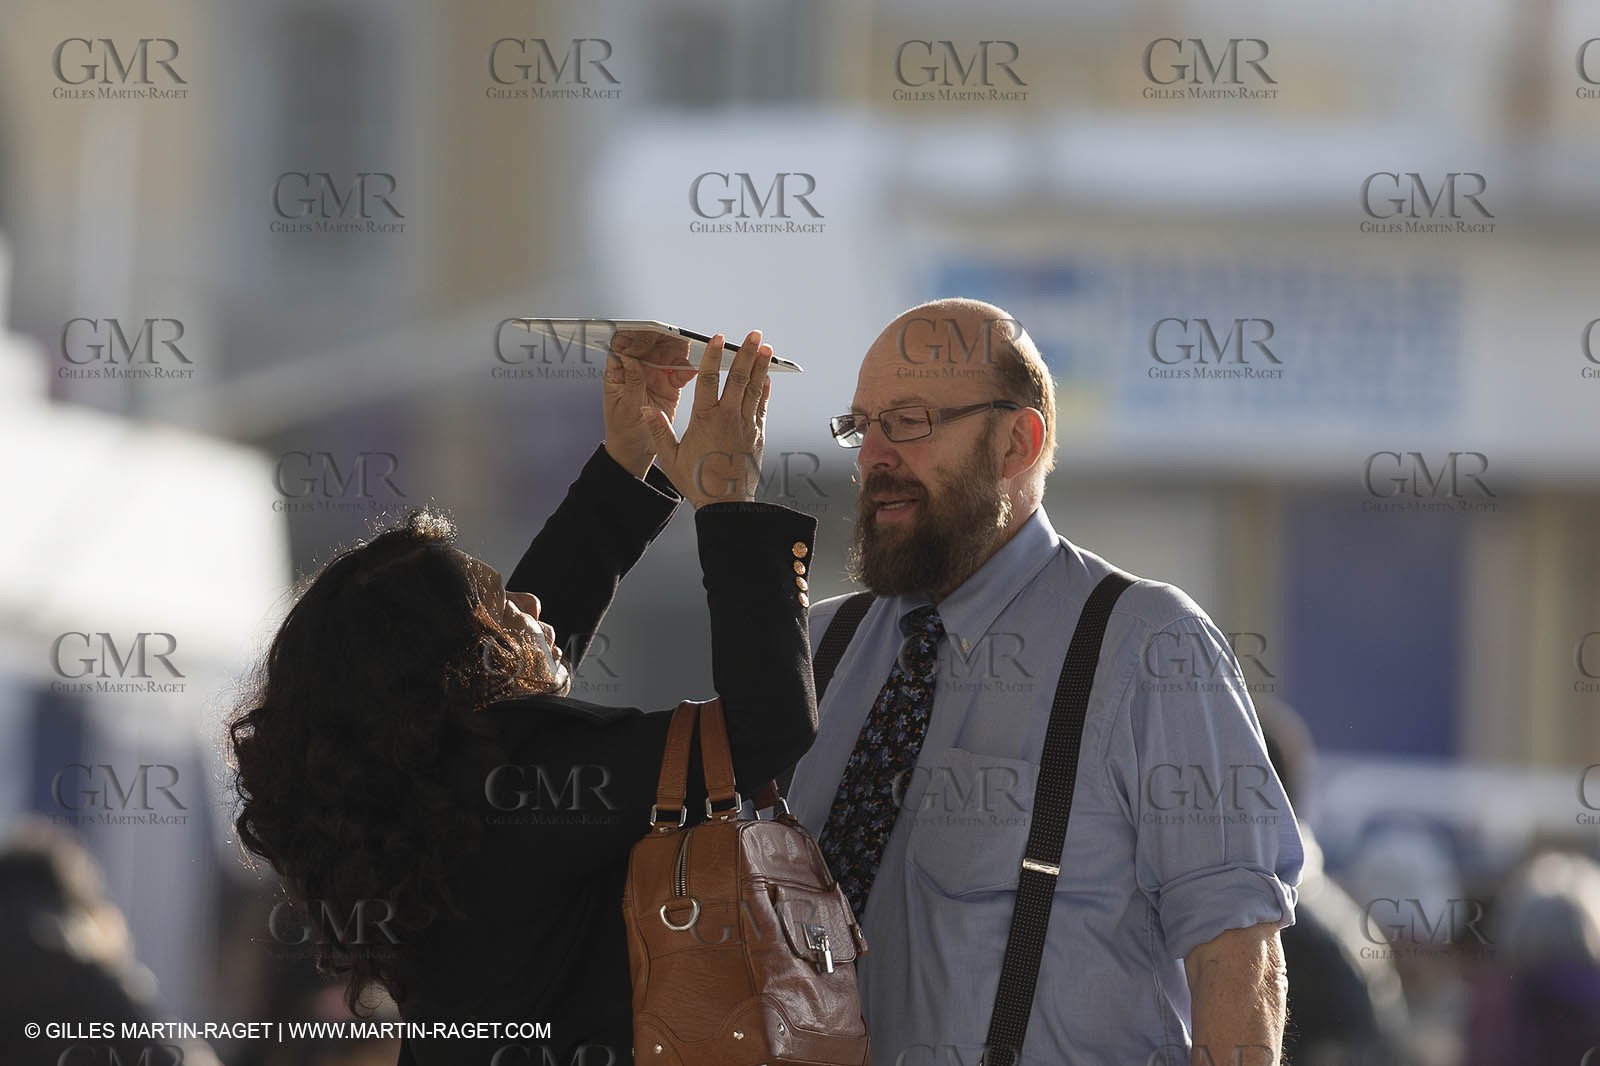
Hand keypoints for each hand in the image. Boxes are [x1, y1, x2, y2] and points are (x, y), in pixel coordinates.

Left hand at [603, 329, 697, 478]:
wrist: (637, 453)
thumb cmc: (623, 432)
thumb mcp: (625, 409)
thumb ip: (631, 383)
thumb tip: (630, 358)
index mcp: (618, 372)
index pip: (623, 345)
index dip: (634, 335)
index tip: (647, 331)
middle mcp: (636, 369)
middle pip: (649, 344)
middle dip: (662, 338)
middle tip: (675, 336)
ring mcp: (654, 376)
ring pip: (667, 354)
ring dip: (678, 350)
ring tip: (688, 350)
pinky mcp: (670, 385)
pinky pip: (681, 370)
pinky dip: (687, 368)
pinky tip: (691, 370)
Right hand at [642, 331, 772, 508]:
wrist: (726, 504)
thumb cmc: (697, 482)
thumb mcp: (671, 457)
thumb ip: (659, 430)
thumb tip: (646, 408)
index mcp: (704, 420)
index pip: (708, 380)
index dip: (711, 357)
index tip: (717, 339)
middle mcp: (728, 418)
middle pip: (738, 378)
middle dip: (746, 353)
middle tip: (754, 334)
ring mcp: (746, 426)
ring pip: (754, 389)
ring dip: (760, 366)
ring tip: (766, 347)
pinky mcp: (757, 435)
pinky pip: (761, 406)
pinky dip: (764, 390)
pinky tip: (766, 377)